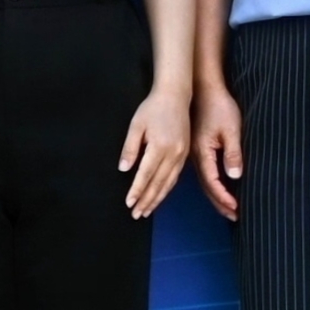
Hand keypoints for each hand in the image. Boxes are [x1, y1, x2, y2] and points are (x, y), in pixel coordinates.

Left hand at [120, 85, 192, 218]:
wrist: (176, 95)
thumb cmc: (153, 108)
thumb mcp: (136, 125)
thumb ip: (130, 148)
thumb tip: (124, 169)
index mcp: (160, 146)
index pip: (146, 174)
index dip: (137, 190)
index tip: (129, 203)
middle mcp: (174, 153)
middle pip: (158, 183)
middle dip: (147, 200)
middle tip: (136, 214)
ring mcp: (181, 154)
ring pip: (168, 183)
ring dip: (157, 198)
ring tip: (146, 211)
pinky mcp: (185, 154)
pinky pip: (175, 176)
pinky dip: (167, 189)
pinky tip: (160, 195)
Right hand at [193, 82, 244, 220]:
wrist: (204, 88)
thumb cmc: (220, 106)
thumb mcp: (231, 129)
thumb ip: (232, 153)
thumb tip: (235, 176)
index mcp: (202, 152)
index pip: (213, 182)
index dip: (225, 197)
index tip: (237, 209)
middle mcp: (195, 156)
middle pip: (207, 187)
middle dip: (220, 203)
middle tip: (235, 217)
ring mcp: (194, 153)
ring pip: (204, 181)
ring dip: (216, 196)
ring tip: (228, 209)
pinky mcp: (197, 148)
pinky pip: (204, 173)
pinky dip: (212, 185)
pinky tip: (218, 189)